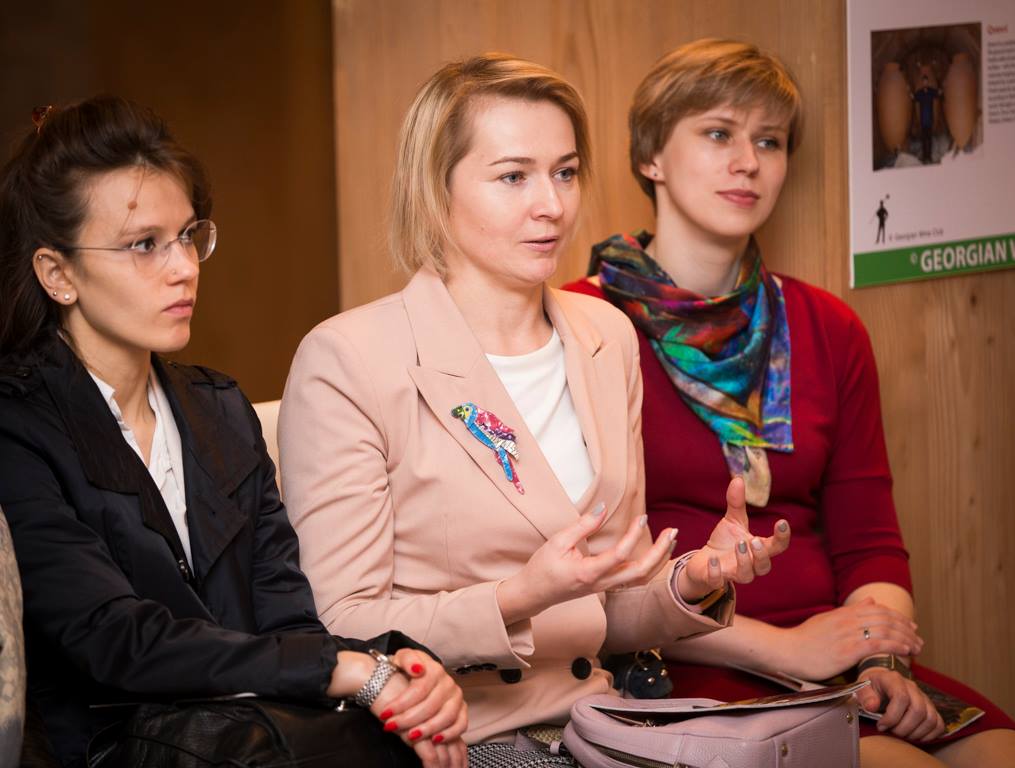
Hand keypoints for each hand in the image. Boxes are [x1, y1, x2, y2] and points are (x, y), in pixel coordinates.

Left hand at [372, 649, 467, 767]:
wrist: (418, 675)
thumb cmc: (407, 670)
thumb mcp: (401, 658)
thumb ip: (407, 658)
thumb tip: (417, 669)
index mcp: (434, 668)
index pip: (419, 689)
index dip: (401, 704)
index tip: (385, 714)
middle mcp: (448, 682)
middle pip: (431, 705)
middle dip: (409, 719)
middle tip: (391, 727)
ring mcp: (456, 697)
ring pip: (447, 716)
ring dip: (428, 729)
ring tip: (410, 736)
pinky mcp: (462, 709)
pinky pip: (461, 724)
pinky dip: (450, 734)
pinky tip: (434, 740)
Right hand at [497, 502, 677, 622]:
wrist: (534, 594)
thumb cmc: (543, 568)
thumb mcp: (558, 542)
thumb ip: (582, 526)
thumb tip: (603, 508)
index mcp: (588, 573)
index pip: (620, 554)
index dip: (633, 535)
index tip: (642, 517)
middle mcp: (601, 583)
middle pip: (640, 572)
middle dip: (659, 552)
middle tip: (672, 531)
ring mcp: (605, 587)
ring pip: (641, 578)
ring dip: (658, 560)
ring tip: (670, 540)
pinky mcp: (606, 586)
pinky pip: (634, 579)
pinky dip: (649, 566)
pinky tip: (655, 552)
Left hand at [677, 477, 790, 600]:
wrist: (703, 562)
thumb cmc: (724, 542)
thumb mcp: (732, 521)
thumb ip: (736, 503)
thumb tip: (738, 478)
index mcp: (757, 549)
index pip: (777, 547)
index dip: (782, 537)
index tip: (782, 522)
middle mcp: (750, 564)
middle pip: (764, 566)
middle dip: (761, 555)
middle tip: (754, 541)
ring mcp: (733, 574)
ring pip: (746, 575)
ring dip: (744, 562)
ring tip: (739, 546)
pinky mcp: (715, 579)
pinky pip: (719, 582)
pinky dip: (717, 573)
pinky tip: (713, 561)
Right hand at [777, 599, 923, 680]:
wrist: (787, 651)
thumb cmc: (804, 640)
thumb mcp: (827, 620)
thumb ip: (850, 612)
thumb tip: (871, 601)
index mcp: (843, 613)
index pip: (878, 610)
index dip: (897, 617)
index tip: (910, 626)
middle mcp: (848, 620)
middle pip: (885, 619)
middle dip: (905, 628)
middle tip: (918, 638)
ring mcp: (848, 634)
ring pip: (885, 631)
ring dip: (905, 638)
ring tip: (917, 647)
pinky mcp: (848, 650)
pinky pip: (878, 645)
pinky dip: (895, 646)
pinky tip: (905, 651)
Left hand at [857, 667, 944, 741]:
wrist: (881, 681)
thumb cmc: (871, 686)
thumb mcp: (862, 687)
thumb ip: (865, 695)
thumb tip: (872, 706)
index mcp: (894, 679)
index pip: (901, 697)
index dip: (892, 716)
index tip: (881, 726)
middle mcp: (912, 687)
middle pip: (918, 710)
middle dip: (904, 728)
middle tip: (892, 732)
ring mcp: (924, 697)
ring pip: (930, 718)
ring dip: (916, 733)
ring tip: (901, 735)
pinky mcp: (930, 708)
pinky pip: (938, 723)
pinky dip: (929, 735)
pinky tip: (914, 736)